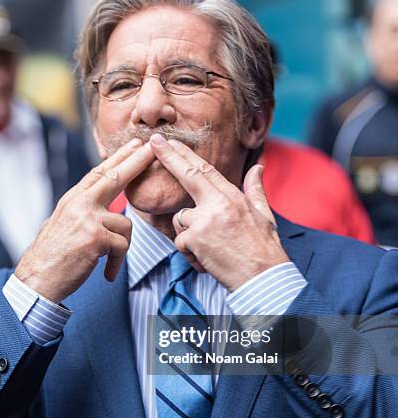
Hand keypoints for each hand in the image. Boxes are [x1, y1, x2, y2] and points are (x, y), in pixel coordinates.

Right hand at [15, 139, 154, 301]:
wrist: (37, 280)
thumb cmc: (52, 257)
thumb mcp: (63, 224)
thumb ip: (83, 211)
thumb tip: (102, 207)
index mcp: (73, 199)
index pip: (99, 172)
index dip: (119, 157)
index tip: (135, 145)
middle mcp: (80, 203)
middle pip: (115, 176)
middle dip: (137, 161)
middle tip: (153, 147)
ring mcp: (88, 218)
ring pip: (126, 224)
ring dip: (121, 246)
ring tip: (106, 261)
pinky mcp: (96, 237)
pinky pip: (122, 246)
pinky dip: (116, 262)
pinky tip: (106, 273)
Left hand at [150, 134, 288, 290]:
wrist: (262, 277)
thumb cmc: (263, 249)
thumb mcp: (263, 215)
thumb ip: (255, 190)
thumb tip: (257, 168)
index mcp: (233, 196)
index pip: (205, 169)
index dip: (185, 154)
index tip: (171, 141)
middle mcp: (218, 204)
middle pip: (188, 175)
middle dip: (169, 156)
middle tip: (154, 141)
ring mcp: (205, 221)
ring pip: (180, 219)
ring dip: (188, 234)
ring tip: (209, 248)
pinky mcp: (195, 239)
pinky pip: (180, 242)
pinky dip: (190, 252)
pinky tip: (206, 259)